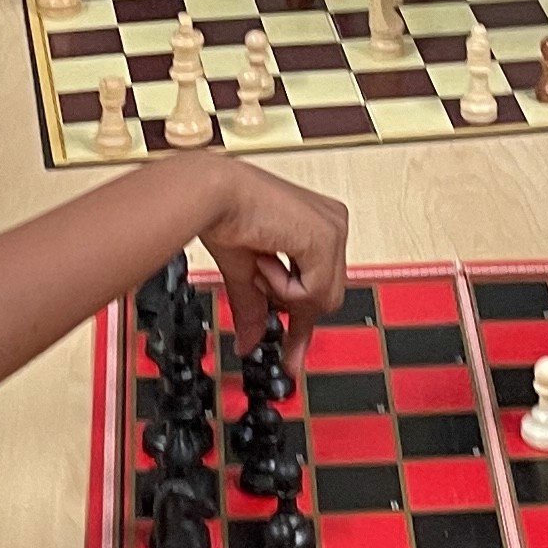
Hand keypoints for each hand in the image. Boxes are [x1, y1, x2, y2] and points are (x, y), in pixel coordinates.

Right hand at [194, 161, 349, 366]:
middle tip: (265, 306)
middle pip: (326, 297)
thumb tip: (248, 343)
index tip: (294, 354)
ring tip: (258, 260)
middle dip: (290, 306)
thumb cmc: (223, 212)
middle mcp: (333, 224)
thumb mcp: (247, 271)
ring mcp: (333, 230)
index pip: (322, 284)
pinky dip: (281, 285)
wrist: (213, 193)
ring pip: (320, 299)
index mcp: (318, 224)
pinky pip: (311, 292)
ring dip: (280, 291)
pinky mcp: (326, 239)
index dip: (304, 322)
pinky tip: (264, 257)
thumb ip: (256, 307)